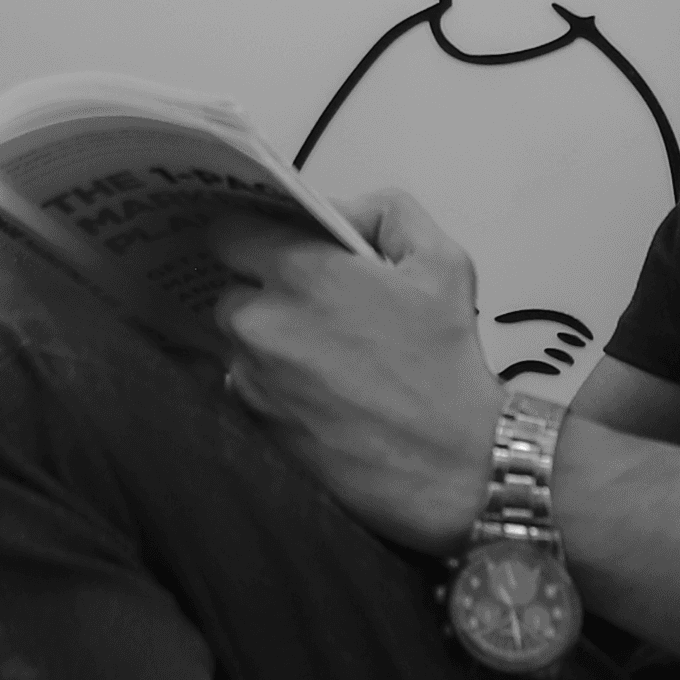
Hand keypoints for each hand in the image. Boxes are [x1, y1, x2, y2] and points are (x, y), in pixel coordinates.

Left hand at [209, 187, 503, 553]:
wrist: (452, 467)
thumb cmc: (447, 361)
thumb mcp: (442, 261)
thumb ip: (385, 213)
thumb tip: (339, 213)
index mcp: (299, 272)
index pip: (228, 231)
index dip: (254, 234)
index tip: (280, 245)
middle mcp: (259, 321)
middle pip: (230, 287)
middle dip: (262, 289)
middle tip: (313, 304)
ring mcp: (249, 378)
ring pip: (237, 340)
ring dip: (266, 338)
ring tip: (321, 354)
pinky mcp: (253, 425)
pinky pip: (245, 386)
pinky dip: (270, 383)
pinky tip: (316, 392)